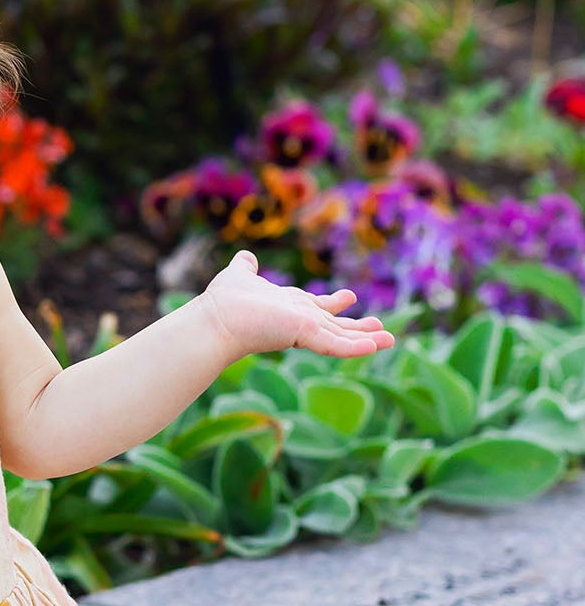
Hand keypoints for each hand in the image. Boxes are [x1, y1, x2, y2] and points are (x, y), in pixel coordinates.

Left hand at [196, 249, 394, 360]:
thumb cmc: (224, 301)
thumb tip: (246, 257)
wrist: (215, 320)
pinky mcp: (303, 335)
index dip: (333, 305)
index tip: (350, 298)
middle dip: (359, 329)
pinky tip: (375, 347)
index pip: (317, 308)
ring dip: (367, 340)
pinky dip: (355, 347)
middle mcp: (300, 321)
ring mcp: (303, 330)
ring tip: (390, 340)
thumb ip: (246, 267)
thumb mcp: (240, 275)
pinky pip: (335, 344)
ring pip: (341, 338)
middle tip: (383, 331)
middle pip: (336, 327)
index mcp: (290, 308)